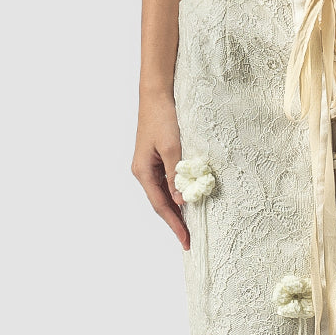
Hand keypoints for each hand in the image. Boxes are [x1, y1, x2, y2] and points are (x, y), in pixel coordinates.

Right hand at [132, 91, 189, 250]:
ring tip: (193, 226)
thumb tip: (181, 202)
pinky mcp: (159, 159)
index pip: (161, 205)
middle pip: (161, 204)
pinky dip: (179, 194)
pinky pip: (169, 183)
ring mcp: (151, 166)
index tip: (186, 240)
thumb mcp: (173, 148)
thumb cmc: (163, 118)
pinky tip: (190, 201)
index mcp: (143, 171)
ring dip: (178, 209)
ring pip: (166, 194)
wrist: (158, 94)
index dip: (174, 224)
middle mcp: (144, 171)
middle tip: (191, 240)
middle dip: (176, 222)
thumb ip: (177, 176)